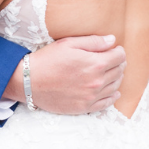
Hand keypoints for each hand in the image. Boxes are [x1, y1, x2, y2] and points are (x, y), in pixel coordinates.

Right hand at [1, 36, 126, 115]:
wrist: (29, 82)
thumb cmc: (48, 60)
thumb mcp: (69, 43)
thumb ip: (93, 42)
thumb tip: (112, 41)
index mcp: (95, 64)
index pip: (120, 57)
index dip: (118, 51)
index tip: (113, 49)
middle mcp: (96, 82)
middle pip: (119, 71)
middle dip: (118, 63)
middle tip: (112, 60)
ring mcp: (91, 97)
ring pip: (115, 87)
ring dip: (116, 78)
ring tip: (111, 73)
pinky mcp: (84, 108)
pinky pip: (107, 103)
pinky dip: (113, 97)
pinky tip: (113, 92)